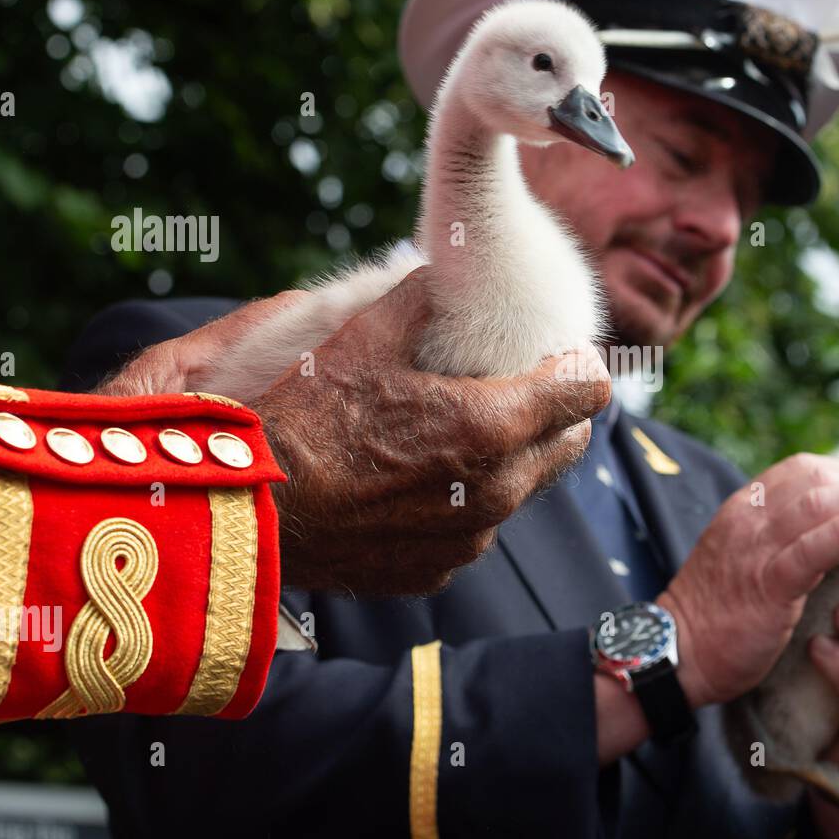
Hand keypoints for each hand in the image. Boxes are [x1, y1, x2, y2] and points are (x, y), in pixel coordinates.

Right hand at [98, 270, 611, 593]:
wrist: (252, 514)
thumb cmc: (306, 418)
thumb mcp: (365, 337)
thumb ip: (424, 297)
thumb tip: (445, 268)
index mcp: (492, 426)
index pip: (586, 394)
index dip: (580, 366)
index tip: (562, 353)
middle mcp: (496, 492)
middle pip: (568, 445)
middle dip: (555, 413)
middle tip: (522, 386)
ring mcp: (469, 539)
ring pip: (523, 489)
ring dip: (510, 458)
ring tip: (462, 431)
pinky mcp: (437, 570)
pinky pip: (474, 529)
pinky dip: (463, 501)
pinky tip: (420, 480)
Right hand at [657, 453, 838, 708]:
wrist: (679, 654)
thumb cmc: (718, 613)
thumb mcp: (743, 558)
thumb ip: (777, 537)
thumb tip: (828, 525)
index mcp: (742, 509)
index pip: (802, 469)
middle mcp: (748, 520)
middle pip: (817, 478)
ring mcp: (756, 550)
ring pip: (819, 504)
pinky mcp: (768, 584)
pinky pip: (812, 548)